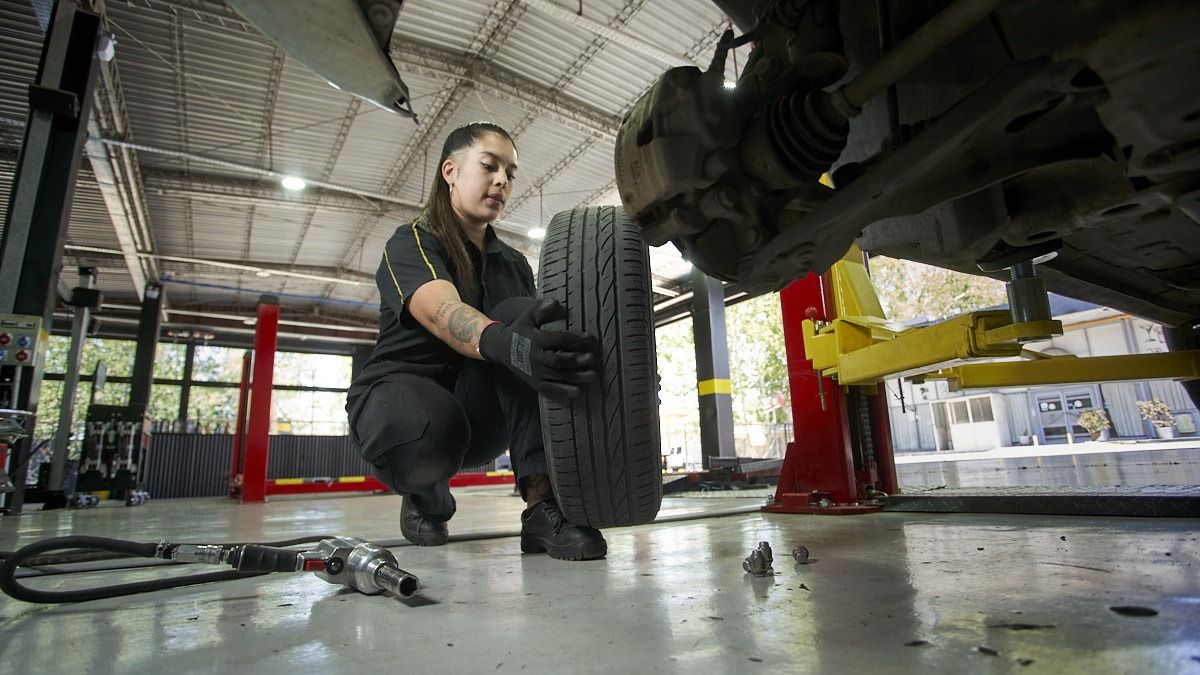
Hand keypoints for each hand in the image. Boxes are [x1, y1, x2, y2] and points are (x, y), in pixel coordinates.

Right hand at [477, 298, 599, 400]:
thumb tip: (556, 302)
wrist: (502, 349)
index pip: (557, 339)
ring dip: (576, 377)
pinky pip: (550, 390)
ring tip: (593, 375)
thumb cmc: (521, 330)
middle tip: (592, 357)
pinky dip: (564, 392)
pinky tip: (578, 391)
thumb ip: (541, 309)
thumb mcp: (528, 316)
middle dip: (576, 360)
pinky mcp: (535, 383)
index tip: (591, 338)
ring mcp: (535, 373)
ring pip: (557, 377)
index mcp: (535, 339)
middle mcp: (535, 357)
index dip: (575, 338)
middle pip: (557, 361)